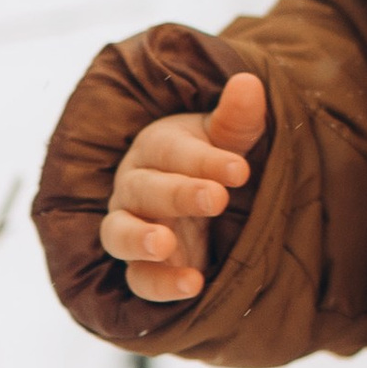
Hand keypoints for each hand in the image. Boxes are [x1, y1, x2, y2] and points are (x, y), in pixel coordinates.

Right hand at [100, 69, 264, 305]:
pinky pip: (138, 279)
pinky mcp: (142, 267)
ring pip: (118, 233)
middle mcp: (135, 186)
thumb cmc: (213, 161)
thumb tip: (248, 82)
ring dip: (139, 239)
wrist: (201, 201)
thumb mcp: (229, 138)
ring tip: (165, 244)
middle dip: (179, 193)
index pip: (173, 151)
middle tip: (217, 199)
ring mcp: (131, 228)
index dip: (206, 160)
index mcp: (156, 148)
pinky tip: (193, 285)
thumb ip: (238, 118)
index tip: (241, 170)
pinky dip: (159, 284)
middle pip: (144, 188)